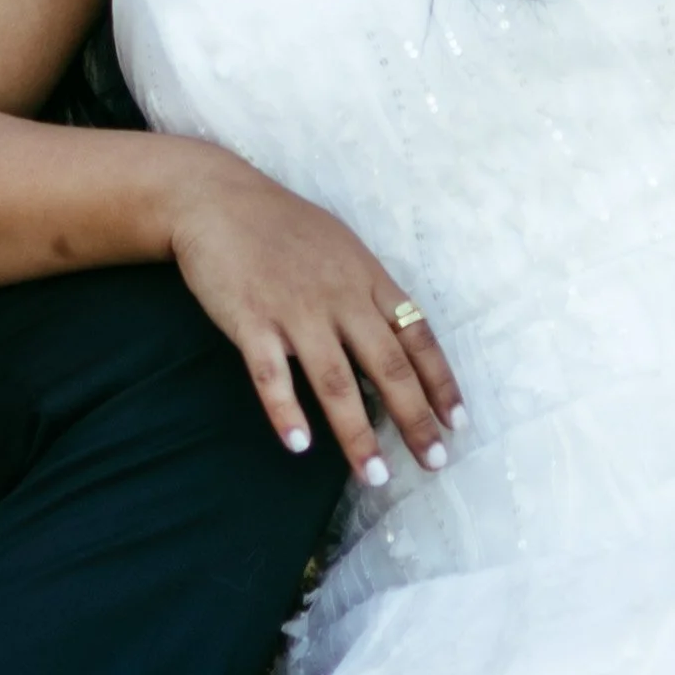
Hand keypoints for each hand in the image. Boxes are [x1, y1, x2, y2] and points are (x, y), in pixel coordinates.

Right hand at [164, 150, 459, 485]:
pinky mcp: (251, 319)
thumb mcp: (340, 246)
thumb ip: (367, 292)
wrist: (217, 198)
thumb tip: (398, 341)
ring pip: (334, 380)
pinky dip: (286, 411)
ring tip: (374, 475)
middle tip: (434, 462)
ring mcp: (293, 309)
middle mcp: (338, 296)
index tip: (457, 423)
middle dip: (414, 418)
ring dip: (357, 432)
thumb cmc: (282, 226)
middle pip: (386, 365)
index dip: (440, 381)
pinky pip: (272, 374)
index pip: (416, 334)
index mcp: (365, 276)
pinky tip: (299, 444)